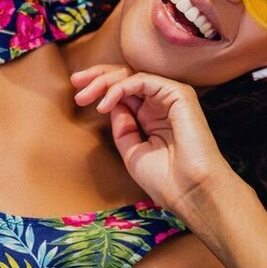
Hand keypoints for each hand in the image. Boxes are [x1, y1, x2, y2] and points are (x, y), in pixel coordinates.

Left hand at [71, 65, 237, 218]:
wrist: (190, 191)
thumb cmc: (166, 180)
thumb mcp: (132, 151)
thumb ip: (122, 126)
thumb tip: (111, 103)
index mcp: (153, 116)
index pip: (124, 91)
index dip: (100, 88)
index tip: (78, 95)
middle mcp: (161, 103)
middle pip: (126, 77)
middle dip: (98, 76)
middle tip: (76, 82)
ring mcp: (171, 97)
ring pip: (132, 75)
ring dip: (105, 81)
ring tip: (85, 96)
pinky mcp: (179, 94)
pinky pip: (142, 81)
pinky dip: (120, 88)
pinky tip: (106, 104)